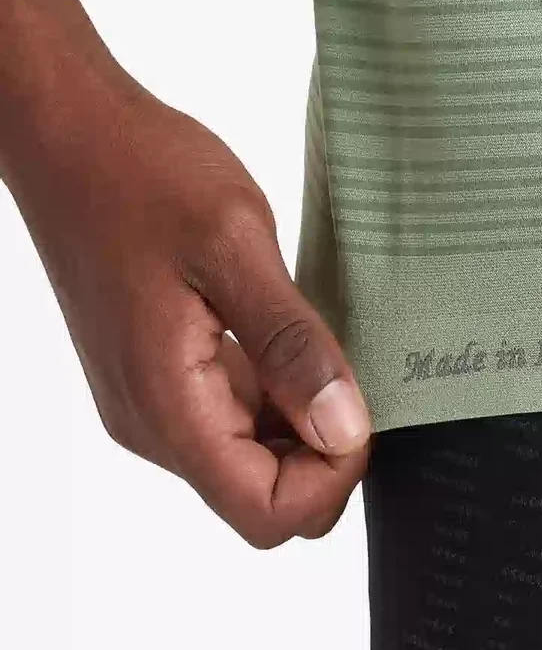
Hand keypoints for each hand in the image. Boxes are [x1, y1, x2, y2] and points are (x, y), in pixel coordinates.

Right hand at [10, 73, 371, 547]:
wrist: (72, 136)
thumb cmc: (141, 174)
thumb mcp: (233, 247)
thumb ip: (290, 346)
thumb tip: (342, 430)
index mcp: (168, 405)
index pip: (265, 512)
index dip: (330, 478)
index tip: (360, 410)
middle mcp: (154, 423)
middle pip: (260, 498)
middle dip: (324, 456)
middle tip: (352, 374)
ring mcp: (154, 403)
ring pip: (250, 463)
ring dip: (303, 425)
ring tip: (323, 347)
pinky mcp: (161, 378)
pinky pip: (233, 421)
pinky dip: (278, 399)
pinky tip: (295, 341)